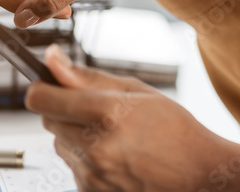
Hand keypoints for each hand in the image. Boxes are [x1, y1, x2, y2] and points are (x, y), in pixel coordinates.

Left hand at [28, 45, 239, 191]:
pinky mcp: (90, 191)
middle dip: (63, 109)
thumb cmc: (175, 129)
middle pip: (48, 120)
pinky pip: (72, 165)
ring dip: (75, 134)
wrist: (198, 174)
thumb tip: (52, 60)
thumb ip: (89, 77)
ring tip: (112, 134)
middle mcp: (95, 146)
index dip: (41, 87)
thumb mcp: (137, 91)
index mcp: (107, 113)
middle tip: (95, 108)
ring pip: (59, 143)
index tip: (49, 83)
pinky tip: (115, 154)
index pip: (42, 99)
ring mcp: (92, 174)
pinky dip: (85, 157)